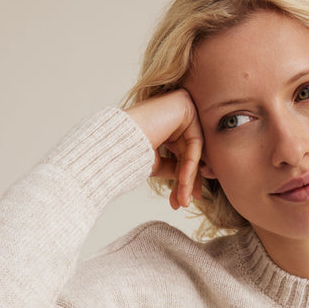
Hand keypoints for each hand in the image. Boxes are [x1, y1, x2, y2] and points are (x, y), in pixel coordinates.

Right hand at [126, 90, 203, 209]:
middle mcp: (175, 112)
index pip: (184, 153)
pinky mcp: (184, 104)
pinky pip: (195, 140)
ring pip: (194, 150)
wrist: (113, 144)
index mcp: (167, 124)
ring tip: (182, 199)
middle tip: (185, 203)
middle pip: (190, 153)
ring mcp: (181, 105)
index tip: (184, 201)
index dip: (186, 179)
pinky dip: (190, 163)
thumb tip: (191, 183)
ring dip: (188, 178)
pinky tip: (183, 181)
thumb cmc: (128, 155)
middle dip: (187, 181)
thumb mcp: (157, 164)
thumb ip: (176, 168)